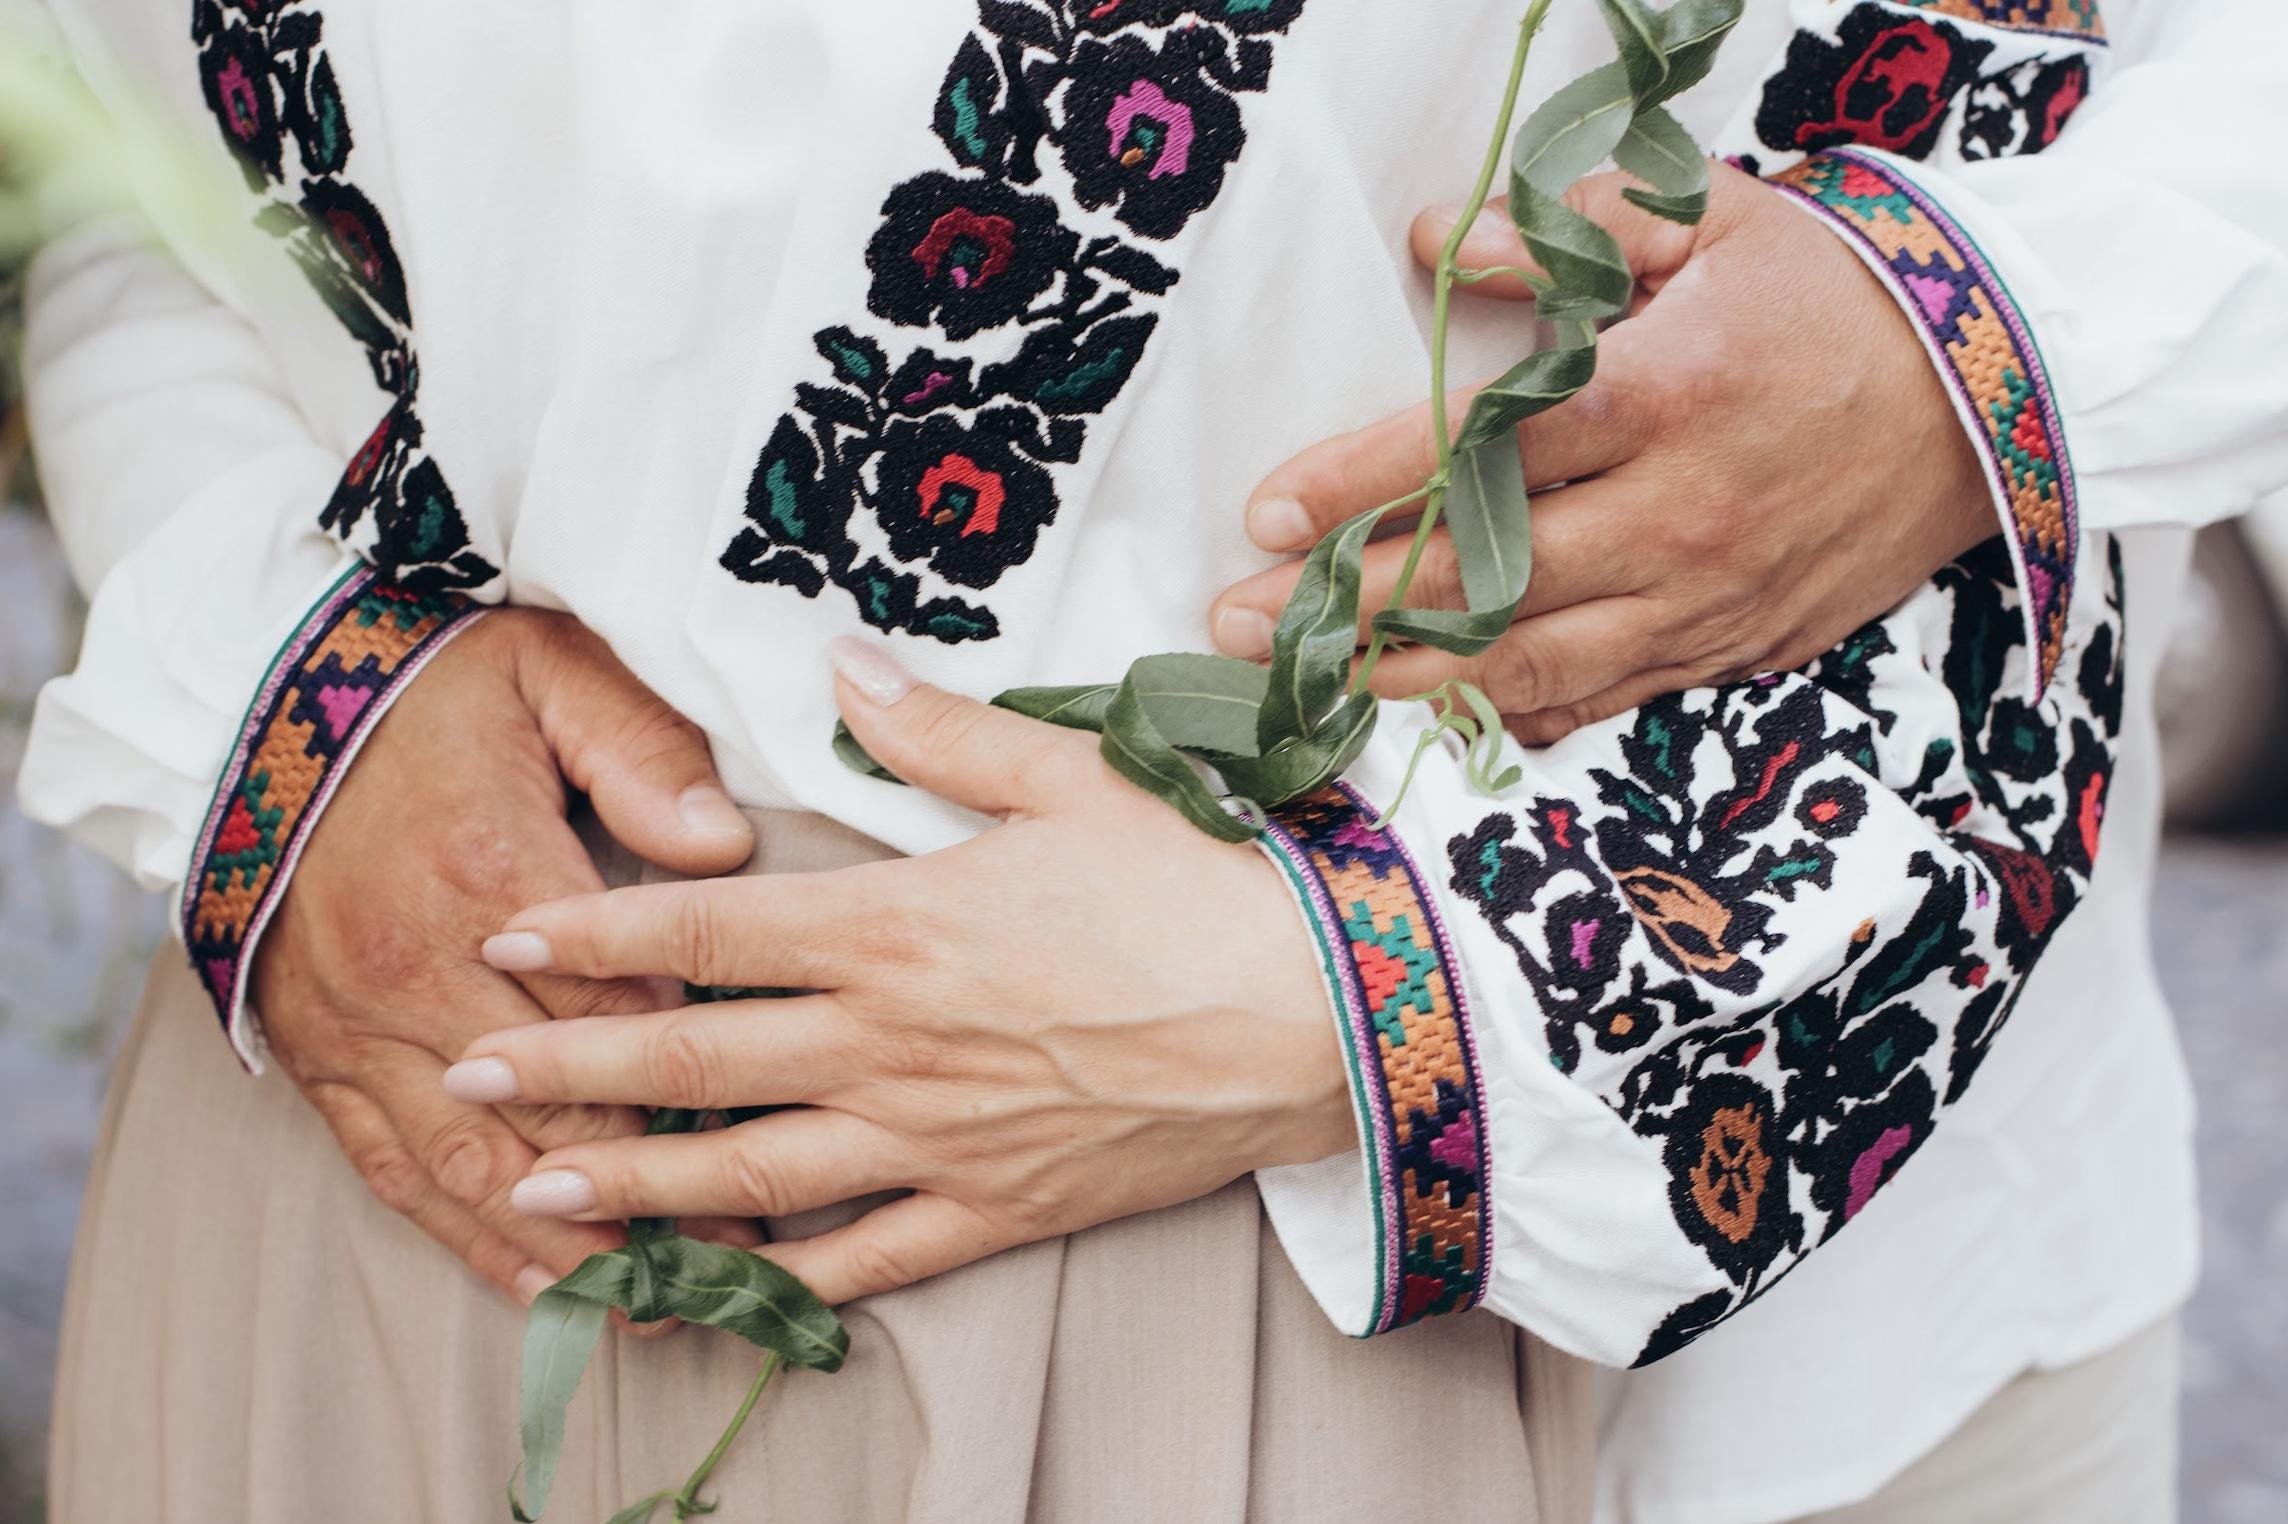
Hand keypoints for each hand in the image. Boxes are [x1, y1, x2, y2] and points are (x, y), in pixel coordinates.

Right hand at [254, 609, 758, 1303]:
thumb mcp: (551, 676)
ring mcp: (363, 1028)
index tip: (790, 1137)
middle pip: (564, 1119)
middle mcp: (424, 974)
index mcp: (495, 877)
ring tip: (663, 1305)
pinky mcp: (320, 1057)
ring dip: (575, 1246)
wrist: (259, 706)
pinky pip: (397, 1170)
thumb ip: (643, 752)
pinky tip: (536, 1284)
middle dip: (662, 1200)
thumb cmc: (434, 687)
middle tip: (752, 1261)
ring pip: (480, 1169)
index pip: (626, 1017)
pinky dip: (469, 1236)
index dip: (708, 1088)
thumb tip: (724, 837)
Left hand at [443, 637, 1353, 1305]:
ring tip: (541, 1201)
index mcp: (899, 924)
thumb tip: (842, 663)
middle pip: (695, 1060)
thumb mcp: (1072, 776)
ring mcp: (936, 1137)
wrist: (1321, 1013)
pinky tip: (716, 1289)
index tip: (511, 939)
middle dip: (570, 1070)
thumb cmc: (1203, 881)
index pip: (708, 930)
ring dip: (636, 1191)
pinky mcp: (994, 1208)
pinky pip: (865, 1258)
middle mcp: (892, 1041)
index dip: (597, 933)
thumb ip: (938, 730)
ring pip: (750, 1175)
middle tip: (470, 1078)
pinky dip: (783, 1281)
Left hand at [1209, 162, 1994, 743]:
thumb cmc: (1841, 297)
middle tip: (1243, 619)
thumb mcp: (1716, 226)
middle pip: (1485, 575)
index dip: (1368, 481)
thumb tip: (1437, 243)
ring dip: (1413, 673)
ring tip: (1316, 679)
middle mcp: (1679, 513)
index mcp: (1665, 393)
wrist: (1998, 394)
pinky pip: (1609, 696)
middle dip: (1351, 601)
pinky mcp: (1734, 646)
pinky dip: (1519, 711)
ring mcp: (1707, 595)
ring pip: (1536, 658)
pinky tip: (1439, 713)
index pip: (1484, 448)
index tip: (1270, 509)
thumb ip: (1571, 232)